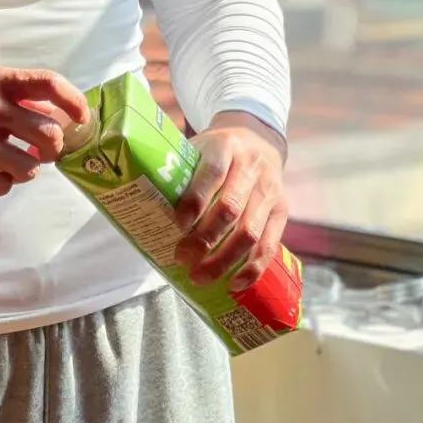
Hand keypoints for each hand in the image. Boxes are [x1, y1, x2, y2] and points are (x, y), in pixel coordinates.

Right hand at [0, 66, 89, 196]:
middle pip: (48, 133)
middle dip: (53, 147)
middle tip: (44, 150)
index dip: (74, 100)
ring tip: (14, 163)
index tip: (82, 117)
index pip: (47, 83)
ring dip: (28, 169)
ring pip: (29, 166)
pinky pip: (3, 185)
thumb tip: (52, 109)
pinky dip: (3, 183)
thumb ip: (9, 93)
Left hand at [173, 111, 288, 292]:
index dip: (195, 200)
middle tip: (182, 257)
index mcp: (225, 147)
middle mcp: (251, 168)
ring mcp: (269, 190)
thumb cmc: (218, 150)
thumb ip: (179, 171)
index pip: (211, 173)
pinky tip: (234, 283)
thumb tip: (140, 204)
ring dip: (224, 259)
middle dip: (204, 238)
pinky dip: (253, 267)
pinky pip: (269, 243)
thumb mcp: (199, 147)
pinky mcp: (282, 210)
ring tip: (200, 276)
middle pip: (230, 208)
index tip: (177, 224)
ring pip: (249, 231)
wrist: (259, 139)